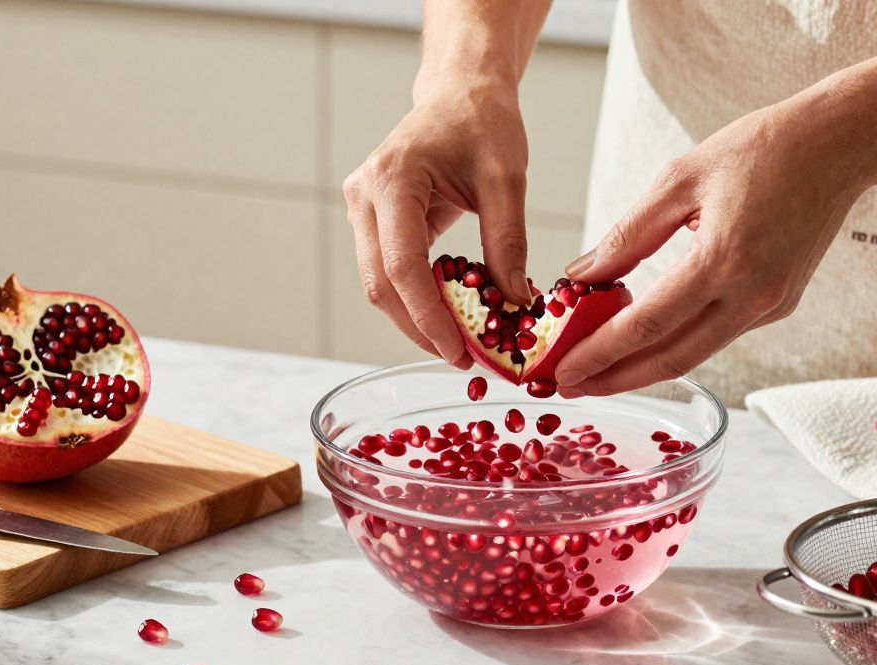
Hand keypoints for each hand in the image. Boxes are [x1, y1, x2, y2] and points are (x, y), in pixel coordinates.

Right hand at [343, 82, 531, 365]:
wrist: (462, 92)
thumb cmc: (483, 122)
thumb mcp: (506, 179)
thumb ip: (507, 242)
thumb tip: (513, 304)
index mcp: (391, 179)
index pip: (402, 265)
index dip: (428, 317)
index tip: (459, 352)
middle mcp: (364, 195)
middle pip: (381, 284)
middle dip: (420, 328)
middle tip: (462, 359)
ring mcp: (362, 208)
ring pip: (380, 284)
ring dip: (416, 318)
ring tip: (460, 344)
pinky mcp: (373, 219)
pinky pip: (390, 270)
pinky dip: (418, 297)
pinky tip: (450, 316)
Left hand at [554, 101, 871, 395]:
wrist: (840, 144)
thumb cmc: (761, 149)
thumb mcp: (679, 179)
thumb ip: (628, 234)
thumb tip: (581, 275)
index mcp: (724, 260)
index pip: (647, 325)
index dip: (600, 353)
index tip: (562, 371)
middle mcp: (752, 295)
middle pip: (672, 358)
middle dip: (616, 379)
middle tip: (570, 386)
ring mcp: (772, 306)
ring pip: (696, 352)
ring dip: (644, 367)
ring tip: (598, 370)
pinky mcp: (780, 305)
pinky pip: (720, 334)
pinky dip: (678, 342)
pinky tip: (646, 339)